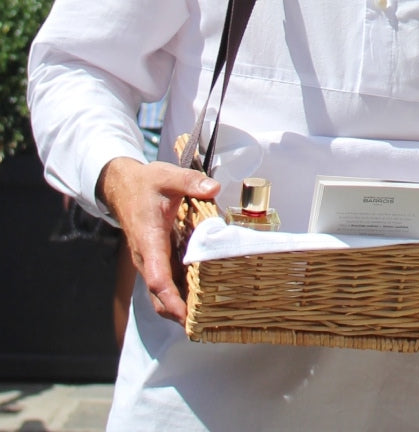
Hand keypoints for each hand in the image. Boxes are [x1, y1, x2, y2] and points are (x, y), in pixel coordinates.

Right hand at [97, 157, 219, 325]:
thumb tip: (213, 188)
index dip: (170, 298)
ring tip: (208, 319)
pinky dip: (180, 295)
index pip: (156, 277)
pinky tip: (202, 299)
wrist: (122, 187)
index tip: (185, 315)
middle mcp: (147, 257)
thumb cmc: (146, 184)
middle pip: (159, 295)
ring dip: (180, 307)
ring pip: (161, 293)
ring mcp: (150, 261)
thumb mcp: (168, 177)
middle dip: (178, 313)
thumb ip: (190, 182)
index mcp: (149, 241)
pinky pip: (166, 284)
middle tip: (205, 326)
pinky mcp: (155, 259)